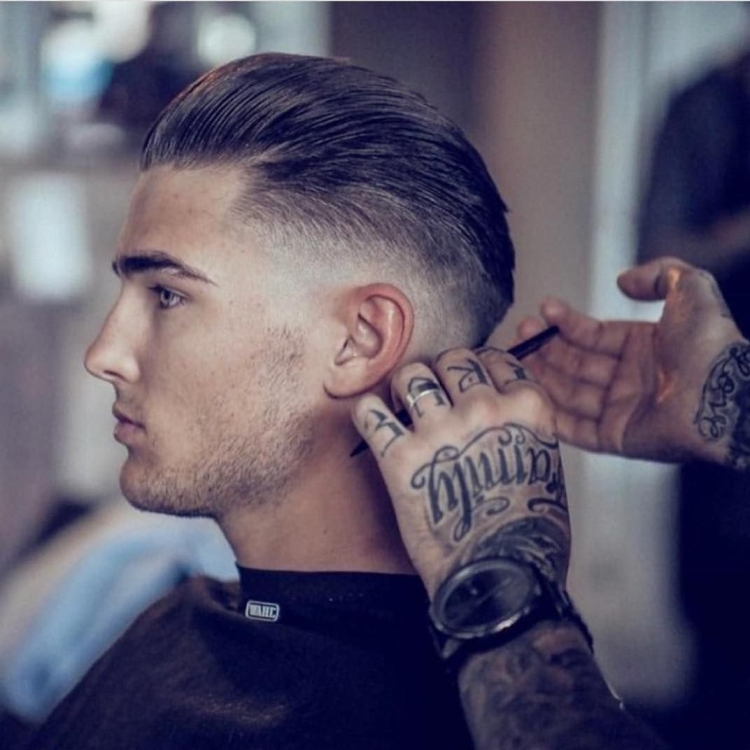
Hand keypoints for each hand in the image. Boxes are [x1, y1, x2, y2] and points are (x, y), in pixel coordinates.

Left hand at [351, 347, 569, 597]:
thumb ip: (520, 427)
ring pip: (411, 375)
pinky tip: (373, 421)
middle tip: (434, 394)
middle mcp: (484, 409)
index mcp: (527, 408)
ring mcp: (439, 431)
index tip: (469, 379)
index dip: (480, 367)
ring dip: (405, 387)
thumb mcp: (547, 463)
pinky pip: (370, 412)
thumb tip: (497, 407)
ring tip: (403, 405)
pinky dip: (367, 412)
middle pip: (453, 359)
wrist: (500, 579)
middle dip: (442, 372)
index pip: (497, 359)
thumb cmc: (529, 531)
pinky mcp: (400, 458)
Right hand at [516, 257, 749, 467]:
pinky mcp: (617, 439)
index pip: (594, 335)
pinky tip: (529, 397)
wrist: (724, 395)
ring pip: (570, 393)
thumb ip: (660, 273)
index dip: (567, 323)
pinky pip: (577, 429)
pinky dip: (552, 415)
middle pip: (577, 364)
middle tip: (521, 335)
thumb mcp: (692, 289)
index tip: (543, 312)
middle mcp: (631, 379)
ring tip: (518, 359)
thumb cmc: (711, 345)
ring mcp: (623, 410)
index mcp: (645, 348)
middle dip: (547, 348)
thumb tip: (624, 279)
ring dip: (542, 377)